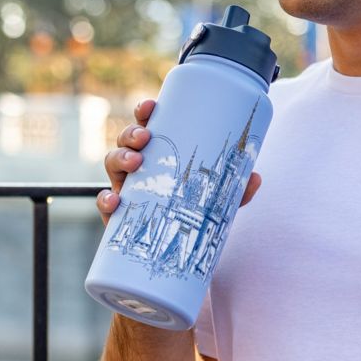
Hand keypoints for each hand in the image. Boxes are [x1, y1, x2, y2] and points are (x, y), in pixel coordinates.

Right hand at [97, 98, 261, 225]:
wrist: (178, 253)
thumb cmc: (194, 214)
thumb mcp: (218, 201)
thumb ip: (236, 190)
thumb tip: (256, 178)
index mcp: (158, 154)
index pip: (147, 126)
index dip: (144, 112)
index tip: (150, 106)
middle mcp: (138, 167)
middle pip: (126, 141)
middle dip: (132, 133)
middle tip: (145, 138)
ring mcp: (125, 189)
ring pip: (112, 163)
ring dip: (120, 157)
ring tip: (135, 162)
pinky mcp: (118, 215)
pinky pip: (104, 203)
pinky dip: (105, 200)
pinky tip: (114, 201)